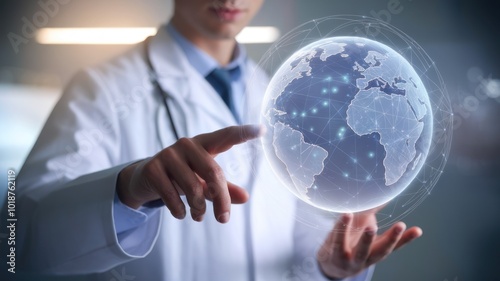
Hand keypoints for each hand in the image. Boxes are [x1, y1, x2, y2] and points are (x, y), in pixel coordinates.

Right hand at [117, 125, 262, 222]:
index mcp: (203, 144)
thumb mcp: (203, 181)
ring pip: (193, 188)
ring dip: (199, 209)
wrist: (144, 178)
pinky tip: (181, 214)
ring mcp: (168, 154)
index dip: (244, 132)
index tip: (263, 129)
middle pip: (213, 173)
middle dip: (221, 200)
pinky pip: (172, 196)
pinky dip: (180, 211)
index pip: (226, 136)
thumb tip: (246, 197)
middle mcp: (186, 145)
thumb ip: (224, 188)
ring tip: (198, 216)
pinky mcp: (152, 168)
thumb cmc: (181, 176)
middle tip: (223, 219)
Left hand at [317, 206, 422, 278]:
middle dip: (391, 239)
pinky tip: (346, 214)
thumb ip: (370, 216)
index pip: (393, 246)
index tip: (417, 230)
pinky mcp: (333, 254)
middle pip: (381, 251)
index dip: (406, 239)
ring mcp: (350, 259)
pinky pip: (337, 241)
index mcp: (375, 252)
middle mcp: (365, 258)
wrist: (330, 264)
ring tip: (372, 225)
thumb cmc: (350, 244)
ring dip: (367, 239)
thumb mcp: (362, 232)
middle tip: (400, 225)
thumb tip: (383, 194)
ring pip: (360, 250)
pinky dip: (342, 228)